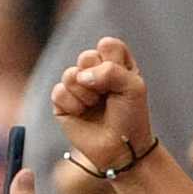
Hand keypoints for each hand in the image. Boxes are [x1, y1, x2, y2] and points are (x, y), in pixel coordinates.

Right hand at [48, 35, 156, 177]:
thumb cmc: (131, 117)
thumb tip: (80, 76)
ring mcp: (77, 86)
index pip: (107, 45)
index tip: (124, 81)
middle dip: (99, 79)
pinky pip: (59, 91)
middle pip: (86, 57)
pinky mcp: (62, 102)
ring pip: (70, 74)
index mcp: (114, 63)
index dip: (113, 62)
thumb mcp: (134, 87)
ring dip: (86, 94)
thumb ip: (111, 71)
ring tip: (96, 106)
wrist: (121, 149)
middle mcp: (94, 72)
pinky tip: (82, 114)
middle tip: (108, 96)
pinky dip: (74, 105)